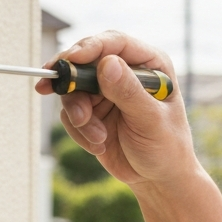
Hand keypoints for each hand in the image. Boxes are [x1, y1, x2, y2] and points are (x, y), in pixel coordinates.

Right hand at [40, 31, 198, 186]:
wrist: (157, 178)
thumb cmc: (167, 147)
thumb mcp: (151, 121)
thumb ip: (129, 93)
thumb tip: (107, 64)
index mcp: (150, 65)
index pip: (116, 43)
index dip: (91, 47)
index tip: (71, 59)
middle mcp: (126, 72)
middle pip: (86, 61)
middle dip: (73, 82)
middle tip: (54, 91)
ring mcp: (106, 91)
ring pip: (73, 89)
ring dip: (79, 115)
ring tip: (98, 138)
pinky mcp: (92, 110)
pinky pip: (70, 112)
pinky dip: (79, 130)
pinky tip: (99, 144)